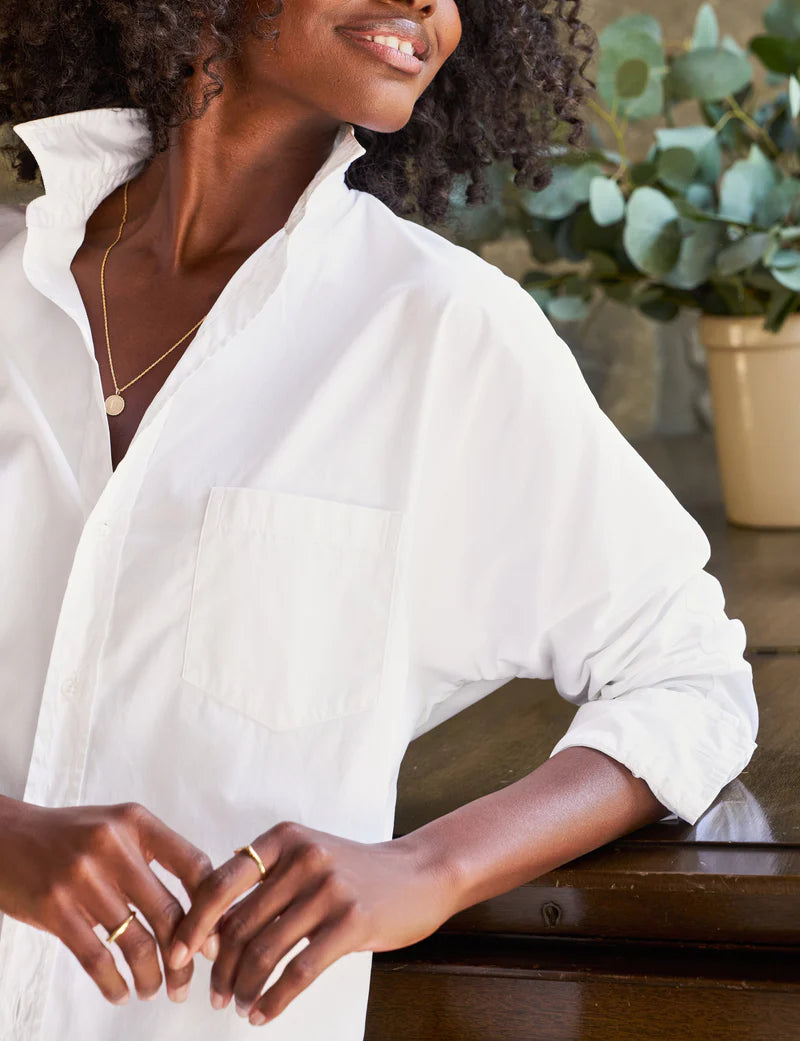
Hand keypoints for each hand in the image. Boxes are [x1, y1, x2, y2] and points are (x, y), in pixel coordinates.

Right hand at [0, 797, 213, 1004]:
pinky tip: (121, 992)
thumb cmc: (71, 836)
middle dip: (184, 958)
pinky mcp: (55, 908)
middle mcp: (113, 845)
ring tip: (152, 990)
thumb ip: (154, 854)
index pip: (194, 864)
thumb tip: (200, 908)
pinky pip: (96, 957)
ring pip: (135, 941)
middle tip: (186, 983)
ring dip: (150, 976)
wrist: (7, 837)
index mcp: (137, 822)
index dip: (210, 909)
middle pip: (168, 912)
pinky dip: (113, 983)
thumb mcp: (117, 826)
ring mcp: (83, 877)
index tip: (213, 942)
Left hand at [167, 820, 456, 1024]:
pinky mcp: (352, 922)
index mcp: (284, 838)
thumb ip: (265, 881)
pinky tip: (263, 1012)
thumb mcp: (308, 855)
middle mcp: (304, 858)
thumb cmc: (355, 871)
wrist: (419, 873)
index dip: (193, 923)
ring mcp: (329, 889)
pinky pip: (299, 971)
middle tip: (214, 993)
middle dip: (219, 967)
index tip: (177, 955)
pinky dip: (274, 999)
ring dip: (243, 987)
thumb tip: (210, 925)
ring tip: (238, 1004)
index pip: (220, 881)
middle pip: (240, 924)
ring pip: (265, 951)